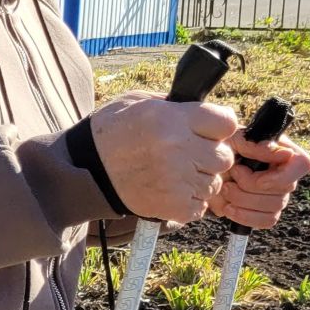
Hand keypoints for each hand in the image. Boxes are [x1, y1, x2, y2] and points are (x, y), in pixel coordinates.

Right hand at [89, 92, 237, 223]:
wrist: (82, 168)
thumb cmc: (111, 132)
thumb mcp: (139, 103)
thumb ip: (178, 106)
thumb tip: (208, 113)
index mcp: (173, 119)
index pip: (227, 123)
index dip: (216, 127)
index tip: (204, 132)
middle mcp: (179, 149)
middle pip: (224, 157)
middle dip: (207, 156)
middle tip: (184, 156)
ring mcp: (177, 180)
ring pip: (212, 183)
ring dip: (197, 181)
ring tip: (170, 175)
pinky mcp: (172, 206)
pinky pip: (199, 206)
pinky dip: (187, 202)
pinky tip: (167, 191)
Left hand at [206, 129, 309, 229]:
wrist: (204, 168)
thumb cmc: (221, 148)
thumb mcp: (232, 139)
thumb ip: (254, 145)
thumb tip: (285, 154)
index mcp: (282, 153)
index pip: (301, 164)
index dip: (281, 177)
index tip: (258, 179)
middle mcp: (285, 175)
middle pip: (282, 192)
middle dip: (249, 188)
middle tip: (229, 177)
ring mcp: (278, 195)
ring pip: (273, 208)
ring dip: (243, 201)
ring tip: (224, 189)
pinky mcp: (266, 211)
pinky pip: (266, 221)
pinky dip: (245, 217)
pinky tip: (229, 208)